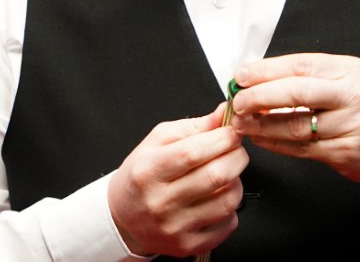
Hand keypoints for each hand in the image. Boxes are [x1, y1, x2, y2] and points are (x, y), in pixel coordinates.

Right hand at [107, 102, 248, 257]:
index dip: (221, 138)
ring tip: (226, 173)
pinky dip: (232, 207)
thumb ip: (195, 125)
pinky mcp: (188, 246)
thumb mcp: (158, 140)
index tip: (232, 131)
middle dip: (236, 156)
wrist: (123, 217)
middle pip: (215, 176)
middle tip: (236, 149)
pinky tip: (219, 197)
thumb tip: (224, 114)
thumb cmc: (142, 174)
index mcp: (150, 170)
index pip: (194, 152)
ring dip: (236, 181)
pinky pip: (227, 225)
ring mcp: (175, 227)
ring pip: (227, 201)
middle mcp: (160, 202)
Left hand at [230, 53, 359, 185]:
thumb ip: (308, 75)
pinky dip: (276, 144)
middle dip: (260, 96)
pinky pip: (302, 148)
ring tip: (243, 122)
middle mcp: (351, 96)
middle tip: (239, 100)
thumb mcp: (345, 77)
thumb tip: (259, 75)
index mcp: (348, 70)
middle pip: (297, 93)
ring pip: (296, 125)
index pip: (300, 65)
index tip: (242, 75)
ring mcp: (350, 126)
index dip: (266, 70)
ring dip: (263, 125)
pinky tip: (262, 139)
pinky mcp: (345, 153)